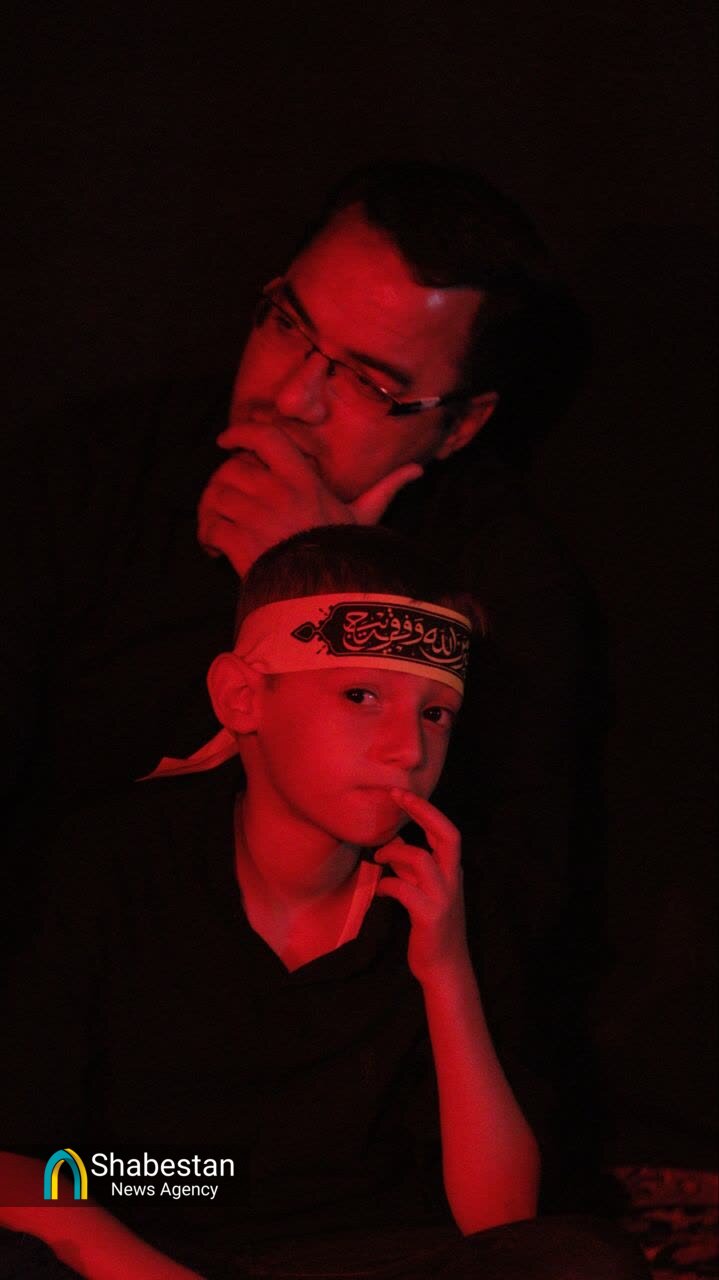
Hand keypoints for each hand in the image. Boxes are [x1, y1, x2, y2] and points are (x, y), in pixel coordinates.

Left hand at [197, 422, 422, 575]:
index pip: (266, 438)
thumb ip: (385, 490)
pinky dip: (207, 536)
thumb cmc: (348, 554)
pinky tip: (215, 548)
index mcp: (304, 481)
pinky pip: (209, 527)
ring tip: (219, 524)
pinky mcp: (238, 545)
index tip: (227, 440)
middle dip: (223, 482)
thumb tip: (417, 470)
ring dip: (212, 510)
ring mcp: (255, 518)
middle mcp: (277, 494)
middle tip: (227, 499)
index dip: (241, 432)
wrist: (329, 596)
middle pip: (231, 469)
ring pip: (215, 496)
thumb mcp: (366, 518)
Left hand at [374, 790, 469, 983]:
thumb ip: (412, 868)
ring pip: (421, 859)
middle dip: (422, 811)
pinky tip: (379, 891)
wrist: (444, 968)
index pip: (447, 830)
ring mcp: (444, 898)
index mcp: (452, 870)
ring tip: (378, 858)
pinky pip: (404, 890)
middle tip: (396, 796)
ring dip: (395, 853)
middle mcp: (452, 879)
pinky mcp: (430, 916)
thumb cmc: (431, 927)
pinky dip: (387, 885)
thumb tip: (394, 842)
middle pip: (447, 835)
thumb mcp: (424, 891)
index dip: (425, 809)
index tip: (401, 793)